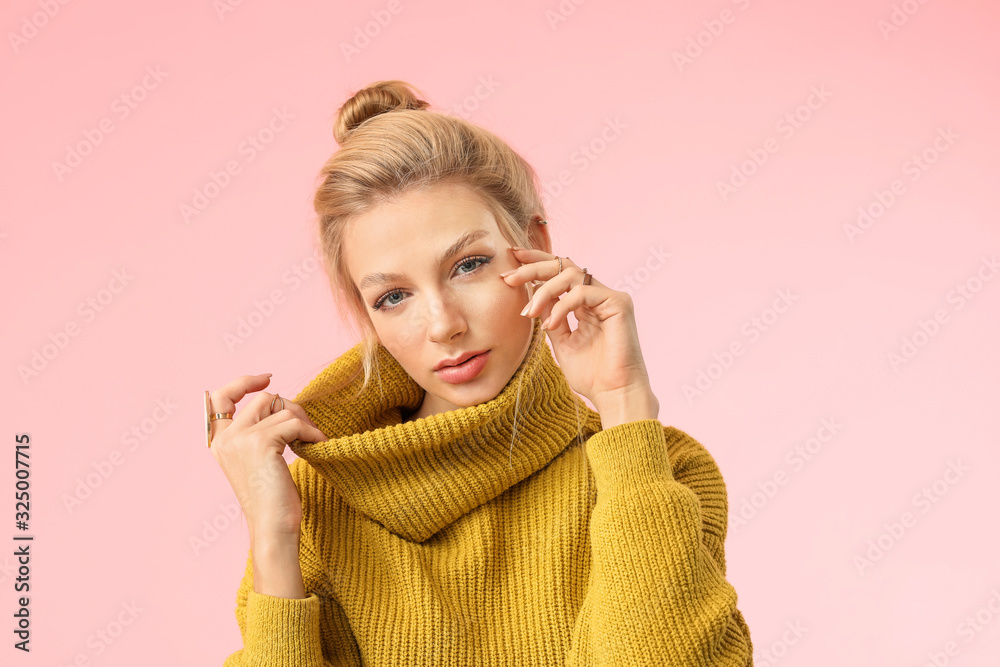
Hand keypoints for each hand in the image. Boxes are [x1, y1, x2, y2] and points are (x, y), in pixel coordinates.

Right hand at [207, 374, 327, 538]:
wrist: (273, 528)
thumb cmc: (271, 499)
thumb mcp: (257, 460)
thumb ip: (256, 432)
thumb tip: (278, 400)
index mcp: (219, 442)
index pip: (219, 398)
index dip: (243, 382)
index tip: (266, 378)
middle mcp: (226, 438)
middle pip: (263, 398)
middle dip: (290, 407)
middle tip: (305, 427)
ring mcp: (241, 439)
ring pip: (281, 408)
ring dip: (303, 421)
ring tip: (311, 440)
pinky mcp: (261, 443)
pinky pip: (293, 422)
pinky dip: (310, 431)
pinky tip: (317, 445)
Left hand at [501, 247, 657, 417]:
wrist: (613, 395)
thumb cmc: (591, 375)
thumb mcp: (561, 342)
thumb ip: (551, 317)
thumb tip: (535, 296)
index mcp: (586, 303)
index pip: (561, 273)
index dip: (536, 264)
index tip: (511, 264)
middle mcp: (599, 295)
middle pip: (565, 265)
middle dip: (534, 267)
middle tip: (509, 277)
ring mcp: (610, 297)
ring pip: (572, 274)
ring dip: (544, 290)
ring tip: (528, 312)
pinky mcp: (619, 304)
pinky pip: (583, 292)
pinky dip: (562, 306)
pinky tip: (551, 324)